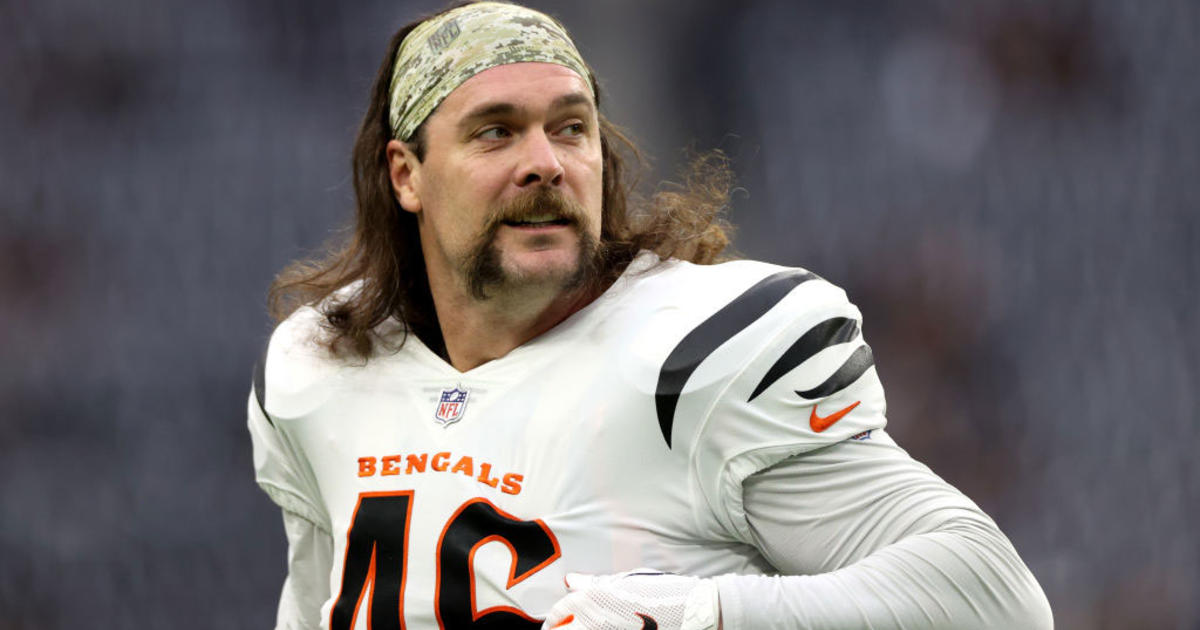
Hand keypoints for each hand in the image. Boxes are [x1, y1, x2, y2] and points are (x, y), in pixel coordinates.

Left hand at [541, 569, 719, 629]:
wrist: (692, 612)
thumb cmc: (660, 591)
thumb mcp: (625, 581)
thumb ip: (594, 583)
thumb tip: (571, 581)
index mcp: (593, 600)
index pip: (557, 614)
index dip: (554, 620)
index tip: (555, 622)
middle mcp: (594, 621)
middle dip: (558, 629)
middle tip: (562, 629)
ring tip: (592, 626)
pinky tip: (607, 629)